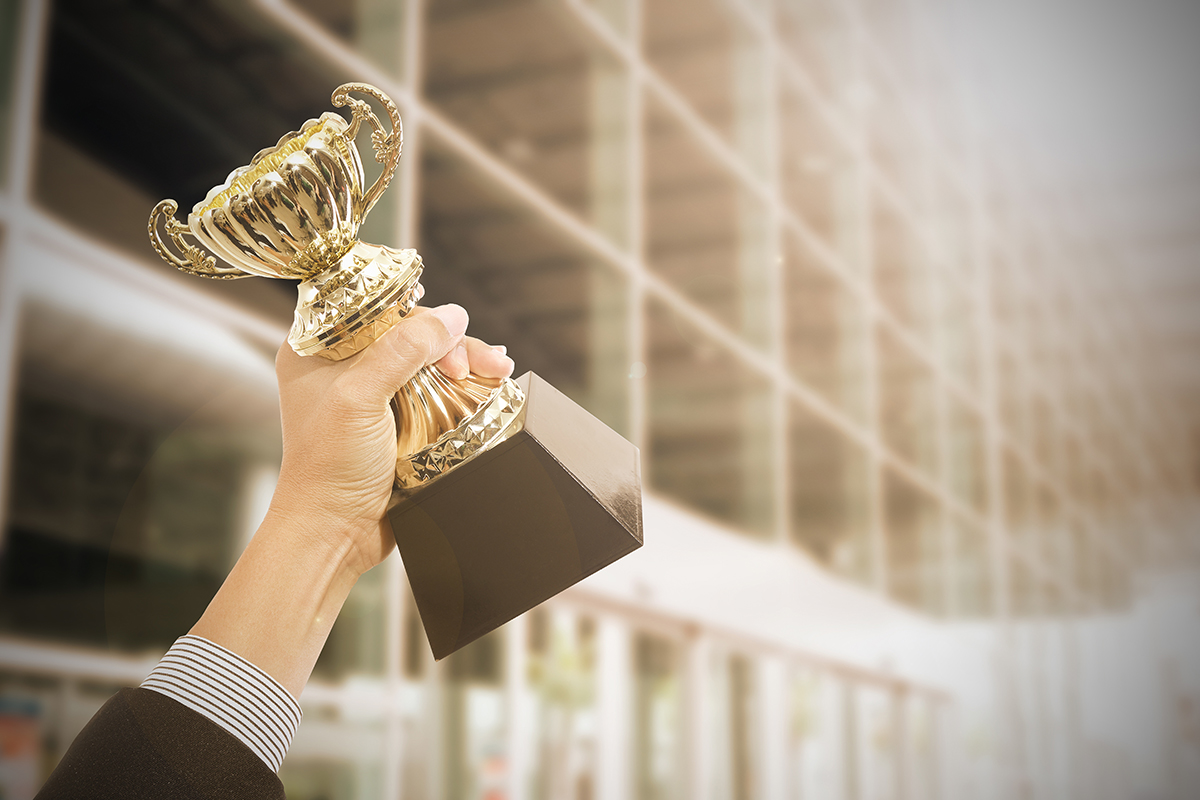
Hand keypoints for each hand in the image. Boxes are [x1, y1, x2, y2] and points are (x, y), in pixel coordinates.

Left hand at [268, 301, 514, 577]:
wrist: (335, 533)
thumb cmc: (329, 468)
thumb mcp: (360, 397)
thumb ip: (403, 350)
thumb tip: (454, 316)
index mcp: (316, 349)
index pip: (375, 306)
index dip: (416, 314)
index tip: (446, 334)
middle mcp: (343, 366)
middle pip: (409, 332)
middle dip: (450, 342)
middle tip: (480, 363)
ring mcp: (373, 395)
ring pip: (428, 361)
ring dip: (466, 363)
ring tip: (500, 371)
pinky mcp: (398, 422)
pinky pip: (436, 392)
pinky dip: (464, 387)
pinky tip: (491, 383)